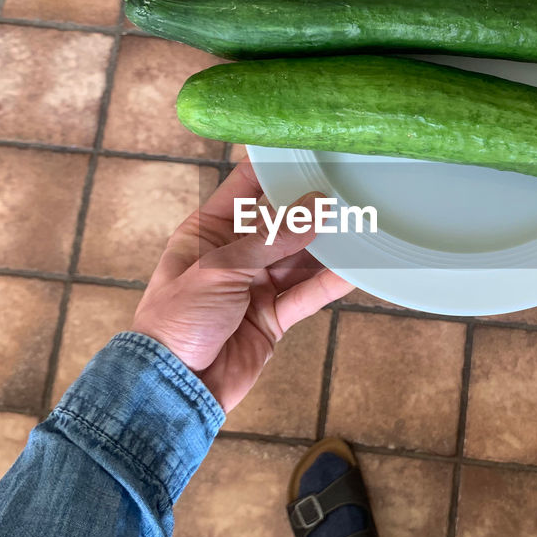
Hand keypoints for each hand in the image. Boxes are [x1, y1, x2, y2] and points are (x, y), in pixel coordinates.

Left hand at [131, 159, 352, 412]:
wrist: (173, 387)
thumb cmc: (176, 321)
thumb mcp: (220, 270)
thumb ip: (271, 239)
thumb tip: (316, 206)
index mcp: (208, 231)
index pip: (245, 187)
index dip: (275, 166)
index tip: (309, 149)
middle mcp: (234, 254)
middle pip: (281, 222)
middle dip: (312, 207)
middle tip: (349, 187)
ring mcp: (255, 285)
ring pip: (300, 257)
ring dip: (328, 245)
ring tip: (362, 224)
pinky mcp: (273, 317)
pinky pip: (307, 294)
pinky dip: (330, 283)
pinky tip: (357, 268)